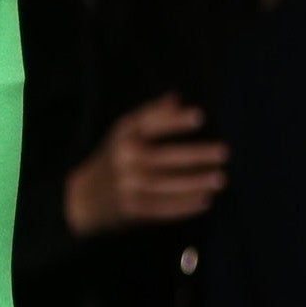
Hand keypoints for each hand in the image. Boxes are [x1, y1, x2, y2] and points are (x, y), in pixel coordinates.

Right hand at [61, 95, 224, 237]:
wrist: (82, 199)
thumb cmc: (112, 159)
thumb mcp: (123, 133)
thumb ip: (150, 115)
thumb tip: (177, 97)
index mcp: (122, 136)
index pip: (149, 124)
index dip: (174, 120)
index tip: (200, 117)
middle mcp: (123, 159)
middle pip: (163, 156)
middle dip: (195, 155)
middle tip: (224, 152)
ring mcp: (126, 186)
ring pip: (167, 184)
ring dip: (195, 182)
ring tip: (220, 178)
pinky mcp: (131, 209)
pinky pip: (163, 208)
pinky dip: (185, 206)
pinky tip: (205, 201)